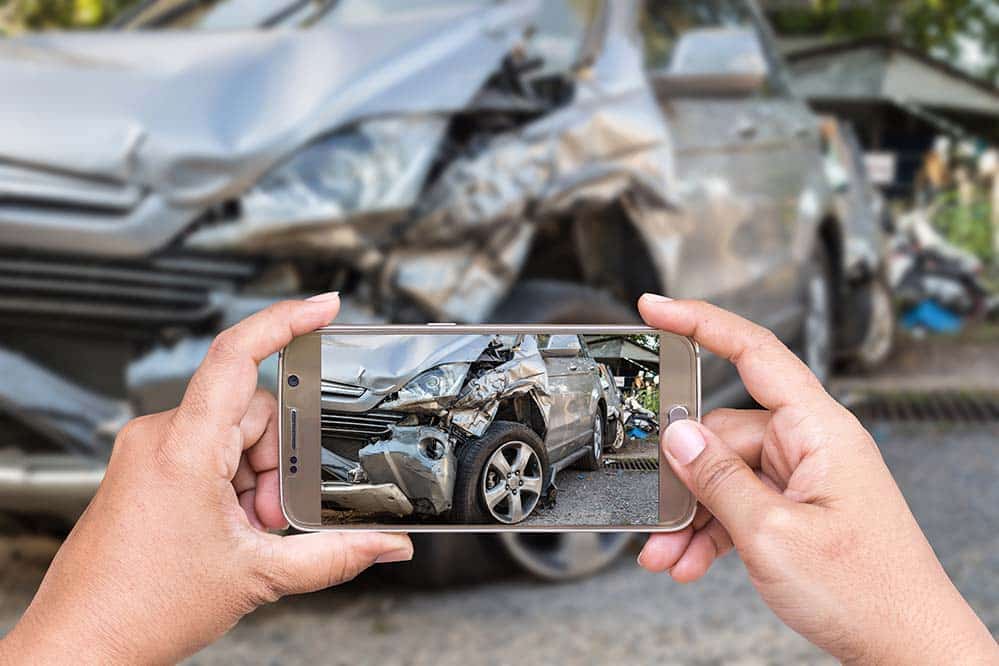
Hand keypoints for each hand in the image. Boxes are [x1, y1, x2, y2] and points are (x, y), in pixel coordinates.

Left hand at [1, 295, 411, 663]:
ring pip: (234, 435)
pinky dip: (234, 484)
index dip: (286, 319)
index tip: (324, 306)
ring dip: (257, 479)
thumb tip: (387, 544)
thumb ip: (336, 556)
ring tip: (247, 531)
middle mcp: (159, 436)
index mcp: (183, 447)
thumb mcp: (257, 576)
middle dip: (279, 463)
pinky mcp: (146, 467)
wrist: (82, 644)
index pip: (237, 354)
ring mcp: (149, 451)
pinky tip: (231, 526)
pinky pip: (209, 452)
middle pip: (253, 412)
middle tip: (273, 517)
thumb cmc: (141, 608)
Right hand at [636, 295, 995, 663]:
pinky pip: (741, 503)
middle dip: (684, 477)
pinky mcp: (798, 507)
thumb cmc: (867, 592)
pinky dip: (712, 530)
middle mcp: (812, 444)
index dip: (701, 322)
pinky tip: (690, 559)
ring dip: (693, 515)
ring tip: (668, 554)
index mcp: (819, 429)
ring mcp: (805, 477)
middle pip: (724, 432)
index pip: (755, 352)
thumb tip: (678, 436)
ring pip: (725, 475)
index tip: (658, 309)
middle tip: (656, 515)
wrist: (908, 648)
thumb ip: (717, 479)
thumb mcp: (770, 534)